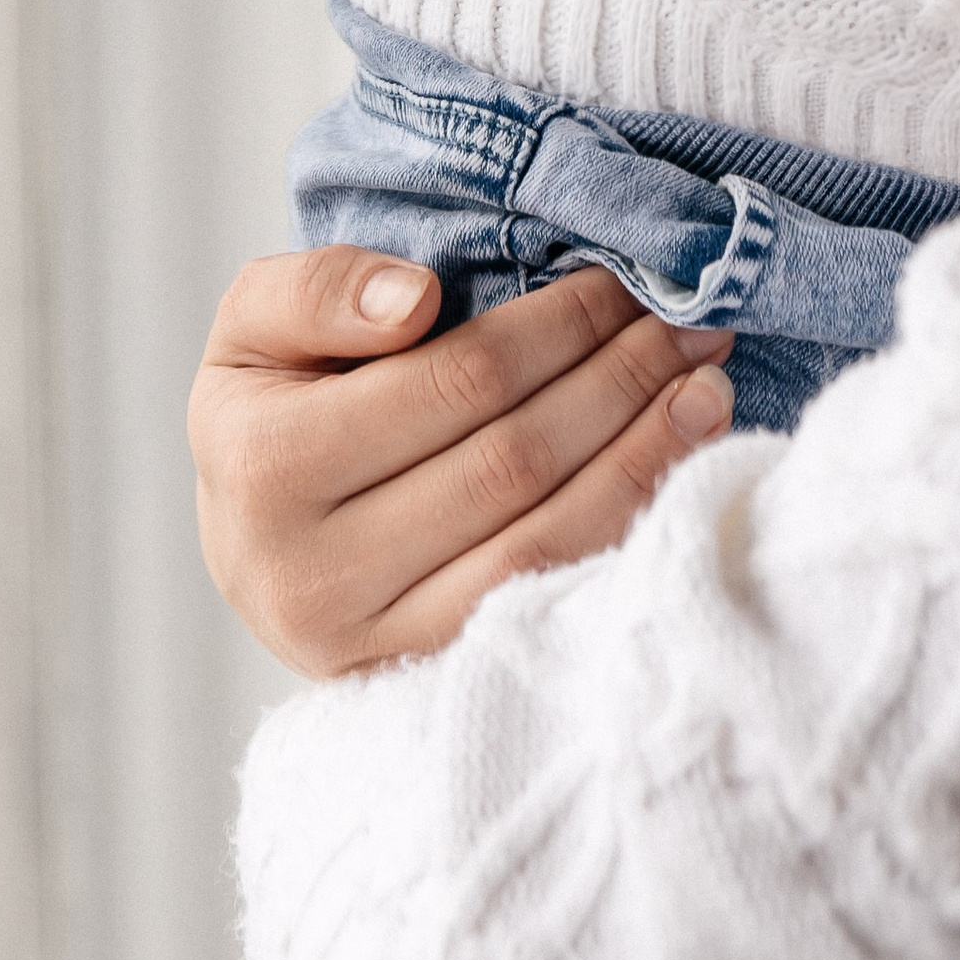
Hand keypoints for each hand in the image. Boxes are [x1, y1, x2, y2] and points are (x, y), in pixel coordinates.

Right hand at [190, 245, 735, 674]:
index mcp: (264, 469)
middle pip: (513, 461)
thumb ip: (317, 290)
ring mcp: (374, 647)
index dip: (558, 326)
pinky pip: (550, 599)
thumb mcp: (254, 325)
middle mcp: (312, 576)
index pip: (456, 382)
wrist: (252, 544)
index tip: (628, 278)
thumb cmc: (268, 410)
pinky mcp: (429, 681)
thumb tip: (415, 300)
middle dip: (620, 380)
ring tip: (707, 388)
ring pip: (544, 542)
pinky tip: (675, 466)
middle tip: (693, 323)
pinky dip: (623, 528)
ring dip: (643, 456)